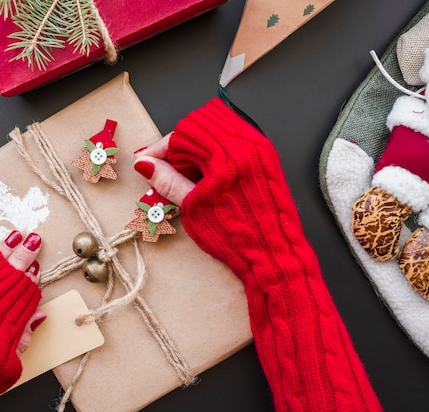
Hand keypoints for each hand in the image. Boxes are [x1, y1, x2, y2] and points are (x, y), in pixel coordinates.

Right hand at [133, 98, 382, 411]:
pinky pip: (235, 149)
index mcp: (232, 154)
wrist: (282, 271)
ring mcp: (262, 157)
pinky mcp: (267, 170)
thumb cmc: (241, 247)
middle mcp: (251, 147)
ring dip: (197, 151)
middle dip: (179, 143)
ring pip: (220, 134)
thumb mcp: (196, 213)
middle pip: (205, 123)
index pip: (188, 129)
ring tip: (184, 180)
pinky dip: (214, 161)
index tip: (147, 162)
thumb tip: (145, 163)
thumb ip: (169, 181)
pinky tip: (205, 185)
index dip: (162, 145)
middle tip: (164, 170)